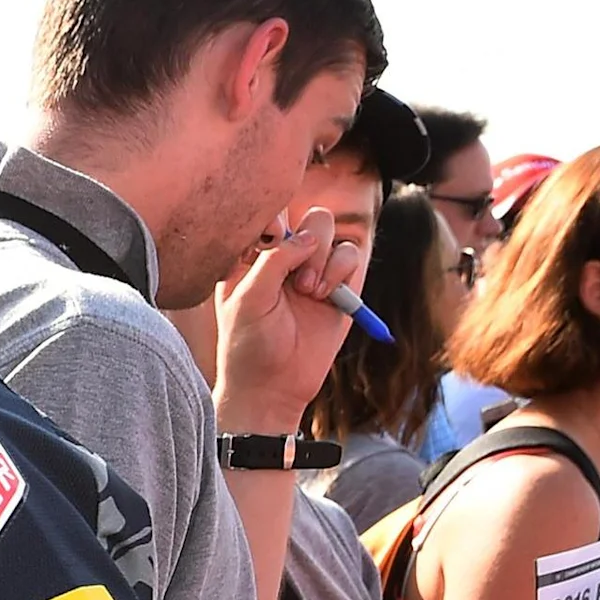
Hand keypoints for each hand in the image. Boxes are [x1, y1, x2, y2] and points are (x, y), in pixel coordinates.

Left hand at [213, 206, 364, 435]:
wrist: (273, 385)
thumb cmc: (248, 344)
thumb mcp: (247, 300)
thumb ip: (272, 261)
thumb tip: (306, 236)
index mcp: (250, 256)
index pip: (268, 214)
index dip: (275, 220)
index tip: (272, 241)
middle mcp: (283, 257)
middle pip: (306, 216)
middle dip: (306, 241)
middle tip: (296, 279)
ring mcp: (312, 268)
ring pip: (330, 230)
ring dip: (323, 257)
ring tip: (309, 292)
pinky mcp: (340, 284)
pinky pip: (352, 253)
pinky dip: (342, 269)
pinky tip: (325, 296)